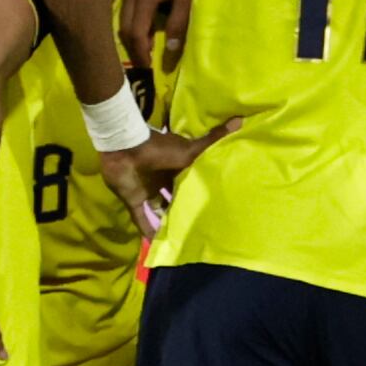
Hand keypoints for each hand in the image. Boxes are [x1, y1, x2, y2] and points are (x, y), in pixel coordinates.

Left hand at [101, 119, 238, 237]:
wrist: (125, 149)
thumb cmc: (160, 150)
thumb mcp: (191, 150)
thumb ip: (213, 140)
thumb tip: (240, 120)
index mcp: (177, 167)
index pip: (190, 181)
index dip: (199, 192)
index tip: (214, 205)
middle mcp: (163, 180)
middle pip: (176, 197)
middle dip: (184, 209)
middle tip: (200, 226)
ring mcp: (147, 190)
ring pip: (160, 210)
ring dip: (168, 222)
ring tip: (183, 238)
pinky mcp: (133, 200)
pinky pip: (141, 219)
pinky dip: (148, 231)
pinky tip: (157, 245)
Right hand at [121, 0, 195, 69]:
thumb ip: (178, 24)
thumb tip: (168, 52)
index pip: (134, 33)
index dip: (139, 53)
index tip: (147, 68)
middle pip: (123, 24)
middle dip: (131, 46)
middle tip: (144, 61)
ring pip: (123, 13)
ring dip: (132, 31)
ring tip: (146, 45)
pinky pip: (128, 1)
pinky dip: (134, 17)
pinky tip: (148, 21)